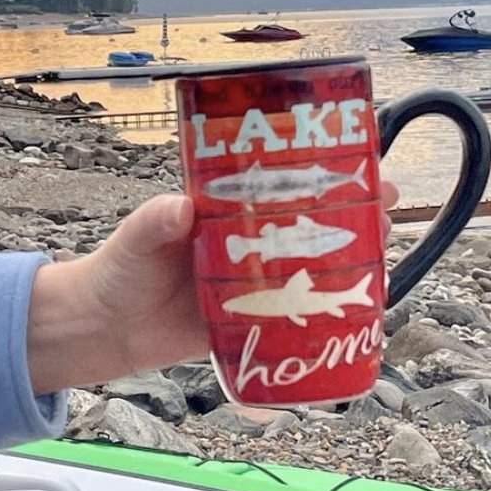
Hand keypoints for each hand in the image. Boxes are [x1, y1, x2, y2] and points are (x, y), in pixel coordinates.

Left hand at [27, 183, 399, 392]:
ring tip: (382, 248)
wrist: (105, 328)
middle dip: (352, 210)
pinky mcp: (252, 319)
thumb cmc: (120, 270)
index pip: (281, 182)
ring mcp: (253, 281)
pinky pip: (297, 313)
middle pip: (310, 220)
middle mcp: (247, 240)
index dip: (322, 170)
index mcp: (225, 209)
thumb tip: (179, 208)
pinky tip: (356, 309)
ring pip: (312, 264)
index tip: (357, 162)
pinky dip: (327, 310)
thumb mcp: (137, 237)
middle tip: (385, 205)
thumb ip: (155, 221)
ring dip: (349, 257)